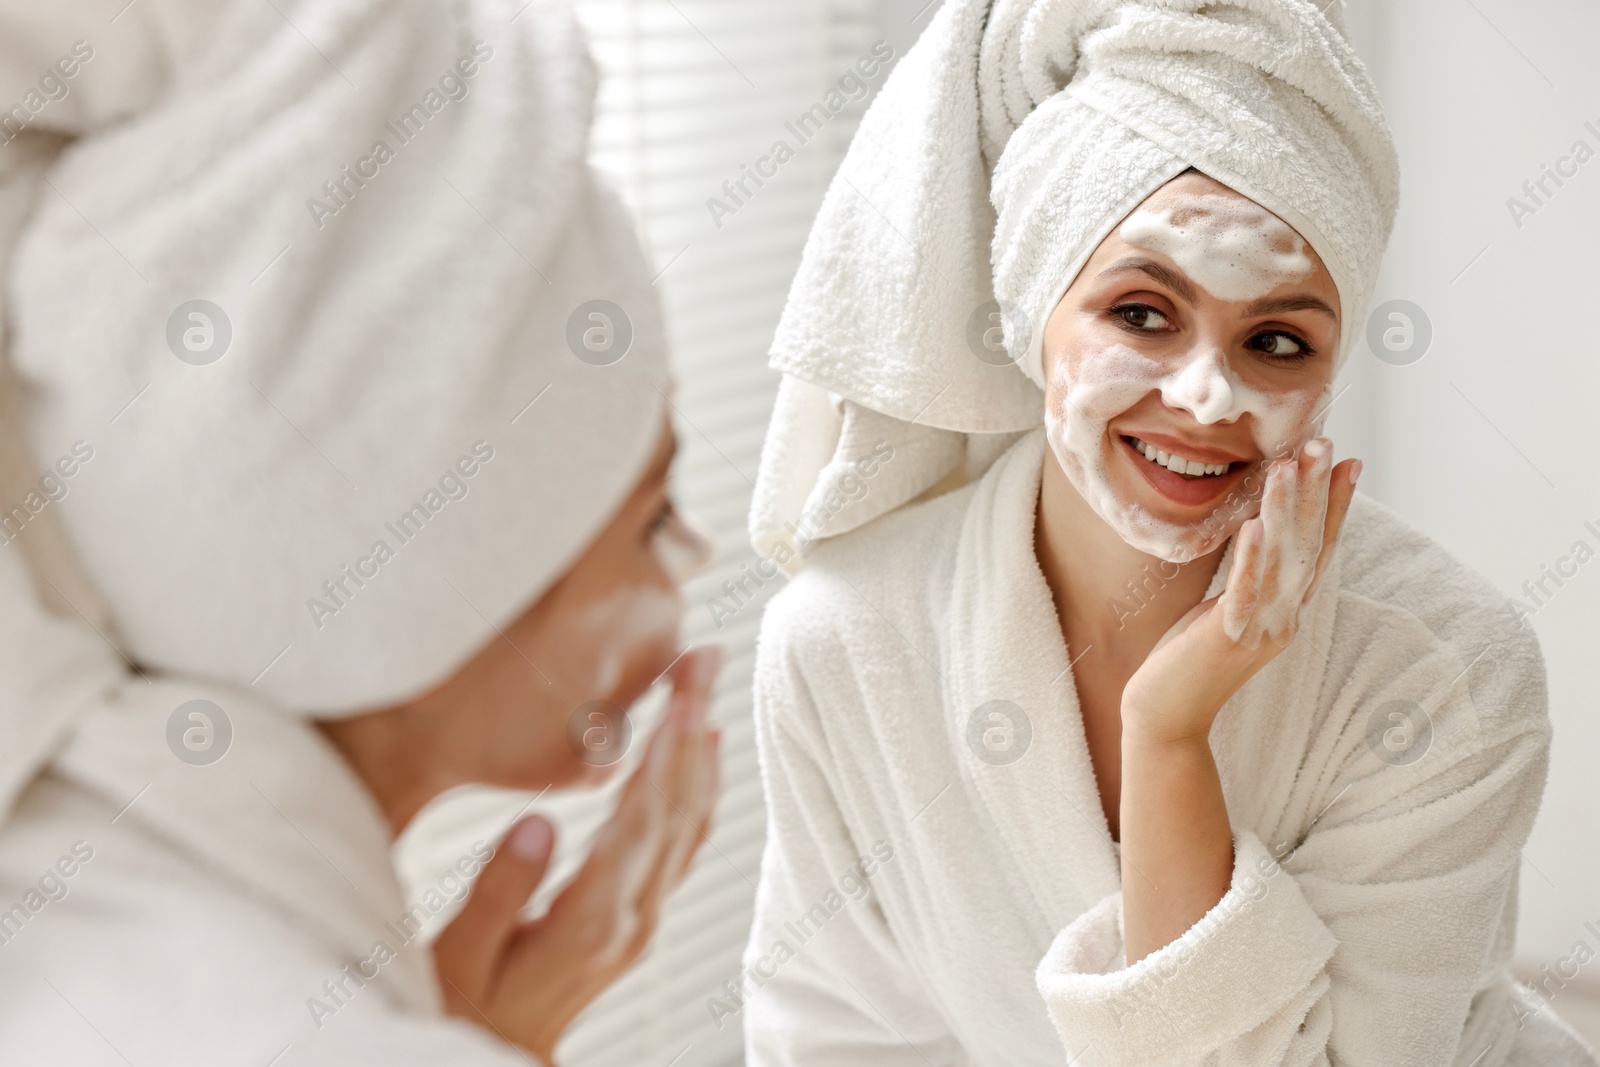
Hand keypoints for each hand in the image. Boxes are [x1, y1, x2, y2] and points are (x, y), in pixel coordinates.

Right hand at [433, 646, 723, 1062]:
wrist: (490, 1059)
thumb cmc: (464, 1006)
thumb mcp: (460, 957)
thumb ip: (499, 893)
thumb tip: (537, 823)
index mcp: (588, 922)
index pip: (640, 825)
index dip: (666, 758)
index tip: (683, 700)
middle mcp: (630, 919)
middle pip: (678, 811)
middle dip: (693, 730)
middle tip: (704, 663)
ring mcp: (640, 919)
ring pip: (688, 824)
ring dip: (700, 752)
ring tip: (705, 686)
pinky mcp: (638, 917)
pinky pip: (680, 842)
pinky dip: (694, 788)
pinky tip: (697, 751)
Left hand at [1121, 441, 1357, 744]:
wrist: (1165, 717)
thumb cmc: (1188, 659)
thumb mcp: (1226, 609)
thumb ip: (1249, 578)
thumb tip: (1259, 533)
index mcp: (1285, 609)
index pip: (1318, 548)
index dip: (1335, 505)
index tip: (1348, 461)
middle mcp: (1283, 618)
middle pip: (1307, 545)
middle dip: (1318, 492)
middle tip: (1325, 444)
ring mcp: (1258, 630)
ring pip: (1281, 561)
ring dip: (1287, 510)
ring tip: (1291, 464)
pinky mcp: (1226, 639)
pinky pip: (1243, 592)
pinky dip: (1251, 559)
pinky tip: (1253, 525)